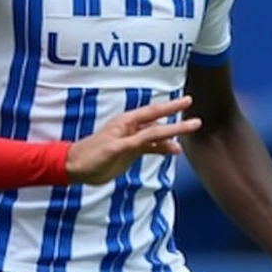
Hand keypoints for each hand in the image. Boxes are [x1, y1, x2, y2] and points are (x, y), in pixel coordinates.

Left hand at [65, 96, 201, 184]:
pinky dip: (162, 148)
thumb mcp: (117, 147)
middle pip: (158, 122)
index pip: (153, 112)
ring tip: (188, 135)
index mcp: (126, 122)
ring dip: (171, 136)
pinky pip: (151, 147)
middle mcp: (131, 128)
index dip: (171, 108)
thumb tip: (158, 134)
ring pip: (156, 136)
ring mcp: (131, 140)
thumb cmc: (92, 155)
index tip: (187, 103)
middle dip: (176, 119)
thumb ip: (138, 141)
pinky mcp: (130, 152)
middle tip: (194, 115)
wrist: (78, 168)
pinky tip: (173, 151)